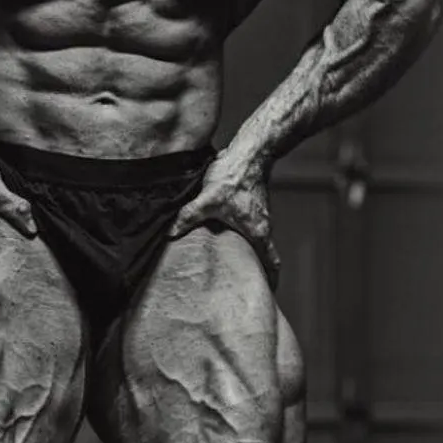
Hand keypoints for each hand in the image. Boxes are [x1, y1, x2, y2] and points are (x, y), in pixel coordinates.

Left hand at [166, 147, 279, 285]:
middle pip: (262, 254)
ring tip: (226, 261)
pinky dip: (238, 233)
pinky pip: (247, 224)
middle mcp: (262, 226)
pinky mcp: (251, 203)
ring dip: (243, 249)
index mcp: (258, 232)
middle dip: (251, 268)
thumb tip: (170, 234)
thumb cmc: (235, 176)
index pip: (272, 263)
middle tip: (237, 282)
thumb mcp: (208, 199)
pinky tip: (221, 231)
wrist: (249, 150)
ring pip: (253, 239)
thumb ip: (188, 217)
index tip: (267, 292)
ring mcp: (258, 214)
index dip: (271, 280)